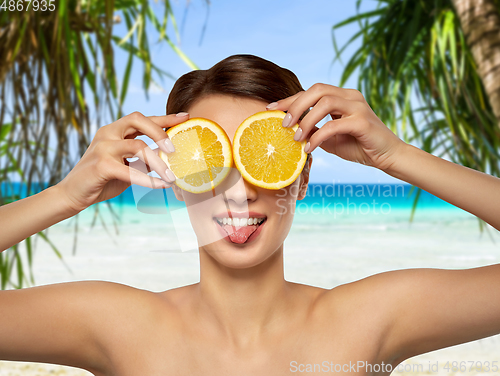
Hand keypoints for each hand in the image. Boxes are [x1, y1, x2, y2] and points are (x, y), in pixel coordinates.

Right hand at [57, 112, 187, 212]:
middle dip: (160, 131)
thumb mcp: (127, 165)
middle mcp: (108, 133)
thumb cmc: (104, 179)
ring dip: (159, 163)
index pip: (142, 118)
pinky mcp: (100, 165)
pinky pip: (130, 171)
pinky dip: (148, 179)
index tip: (185, 116)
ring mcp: (103, 147)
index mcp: (114, 130)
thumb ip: (144, 158)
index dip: (164, 117)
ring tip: (172, 177)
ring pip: (138, 146)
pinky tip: (161, 186)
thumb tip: (170, 156)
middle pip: (138, 120)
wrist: (73, 194)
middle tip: (174, 149)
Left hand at [268, 83, 405, 171]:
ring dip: (306, 119)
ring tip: (296, 137)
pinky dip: (319, 136)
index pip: (311, 92)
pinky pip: (335, 124)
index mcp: (342, 96)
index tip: (271, 109)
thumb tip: (290, 129)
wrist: (387, 157)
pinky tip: (309, 148)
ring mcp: (358, 106)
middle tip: (284, 123)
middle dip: (296, 104)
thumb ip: (314, 130)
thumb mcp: (330, 138)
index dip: (290, 99)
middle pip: (317, 89)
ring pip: (325, 102)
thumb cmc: (358, 146)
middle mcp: (350, 96)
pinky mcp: (363, 122)